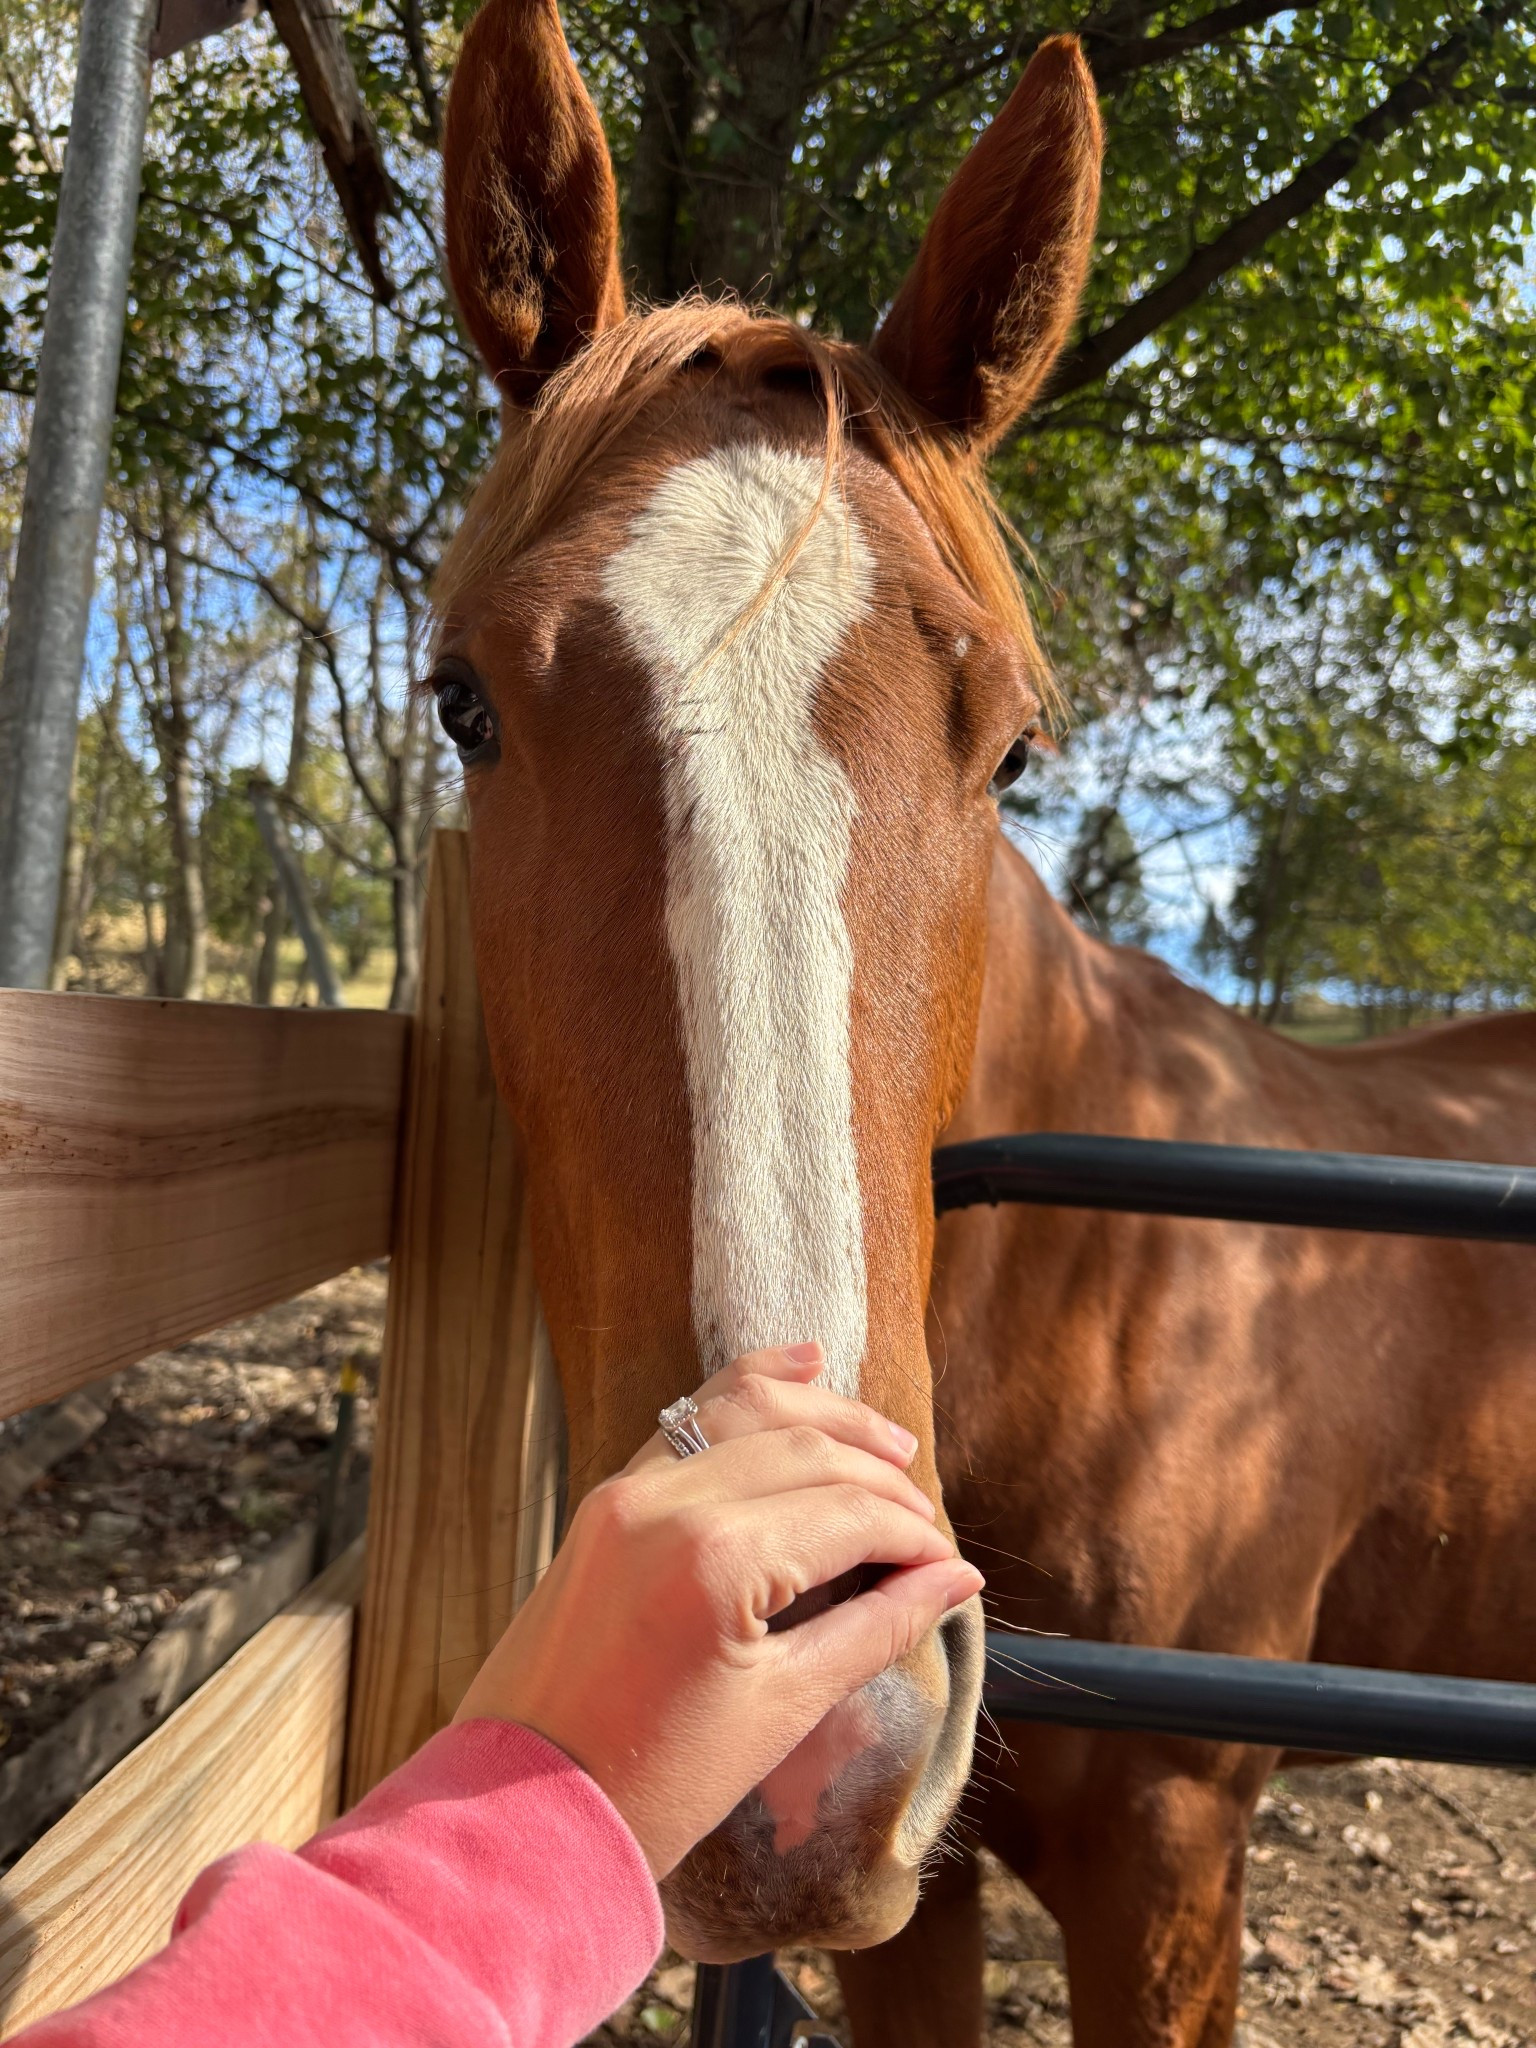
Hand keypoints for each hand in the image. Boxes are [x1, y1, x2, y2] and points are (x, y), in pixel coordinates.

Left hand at [453, 1344, 983, 1875]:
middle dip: (881, 1479)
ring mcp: (626, 1492)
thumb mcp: (782, 1710)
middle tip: (925, 1524)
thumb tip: (953, 1579)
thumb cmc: (654, 1782)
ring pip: (747, 1411)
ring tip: (890, 1443)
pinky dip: (746, 1391)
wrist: (519, 1810)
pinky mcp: (604, 1500)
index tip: (948, 1566)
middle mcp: (667, 1501)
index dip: (913, 1537)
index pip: (849, 1513)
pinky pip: (687, 1420)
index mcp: (716, 1559)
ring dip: (825, 1418)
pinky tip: (801, 1367)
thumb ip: (877, 1628)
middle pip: (808, 1451)